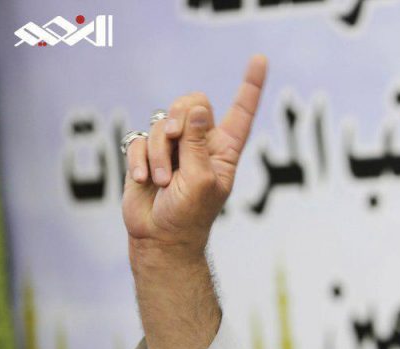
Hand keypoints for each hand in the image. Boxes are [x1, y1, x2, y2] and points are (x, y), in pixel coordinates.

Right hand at [122, 55, 267, 257]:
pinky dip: (140, 160)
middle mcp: (200, 143)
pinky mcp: (147, 154)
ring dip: (158, 153)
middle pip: (191, 104)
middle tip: (176, 149)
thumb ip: (198, 143)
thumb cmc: (189, 215)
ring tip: (161, 181)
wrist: (160, 238)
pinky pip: (139, 139)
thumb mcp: (201, 180)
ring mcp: (173, 147)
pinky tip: (143, 182)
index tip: (260, 59)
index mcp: (224, 150)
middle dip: (179, 122)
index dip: (250, 86)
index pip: (241, 112)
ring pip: (162, 122)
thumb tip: (196, 109)